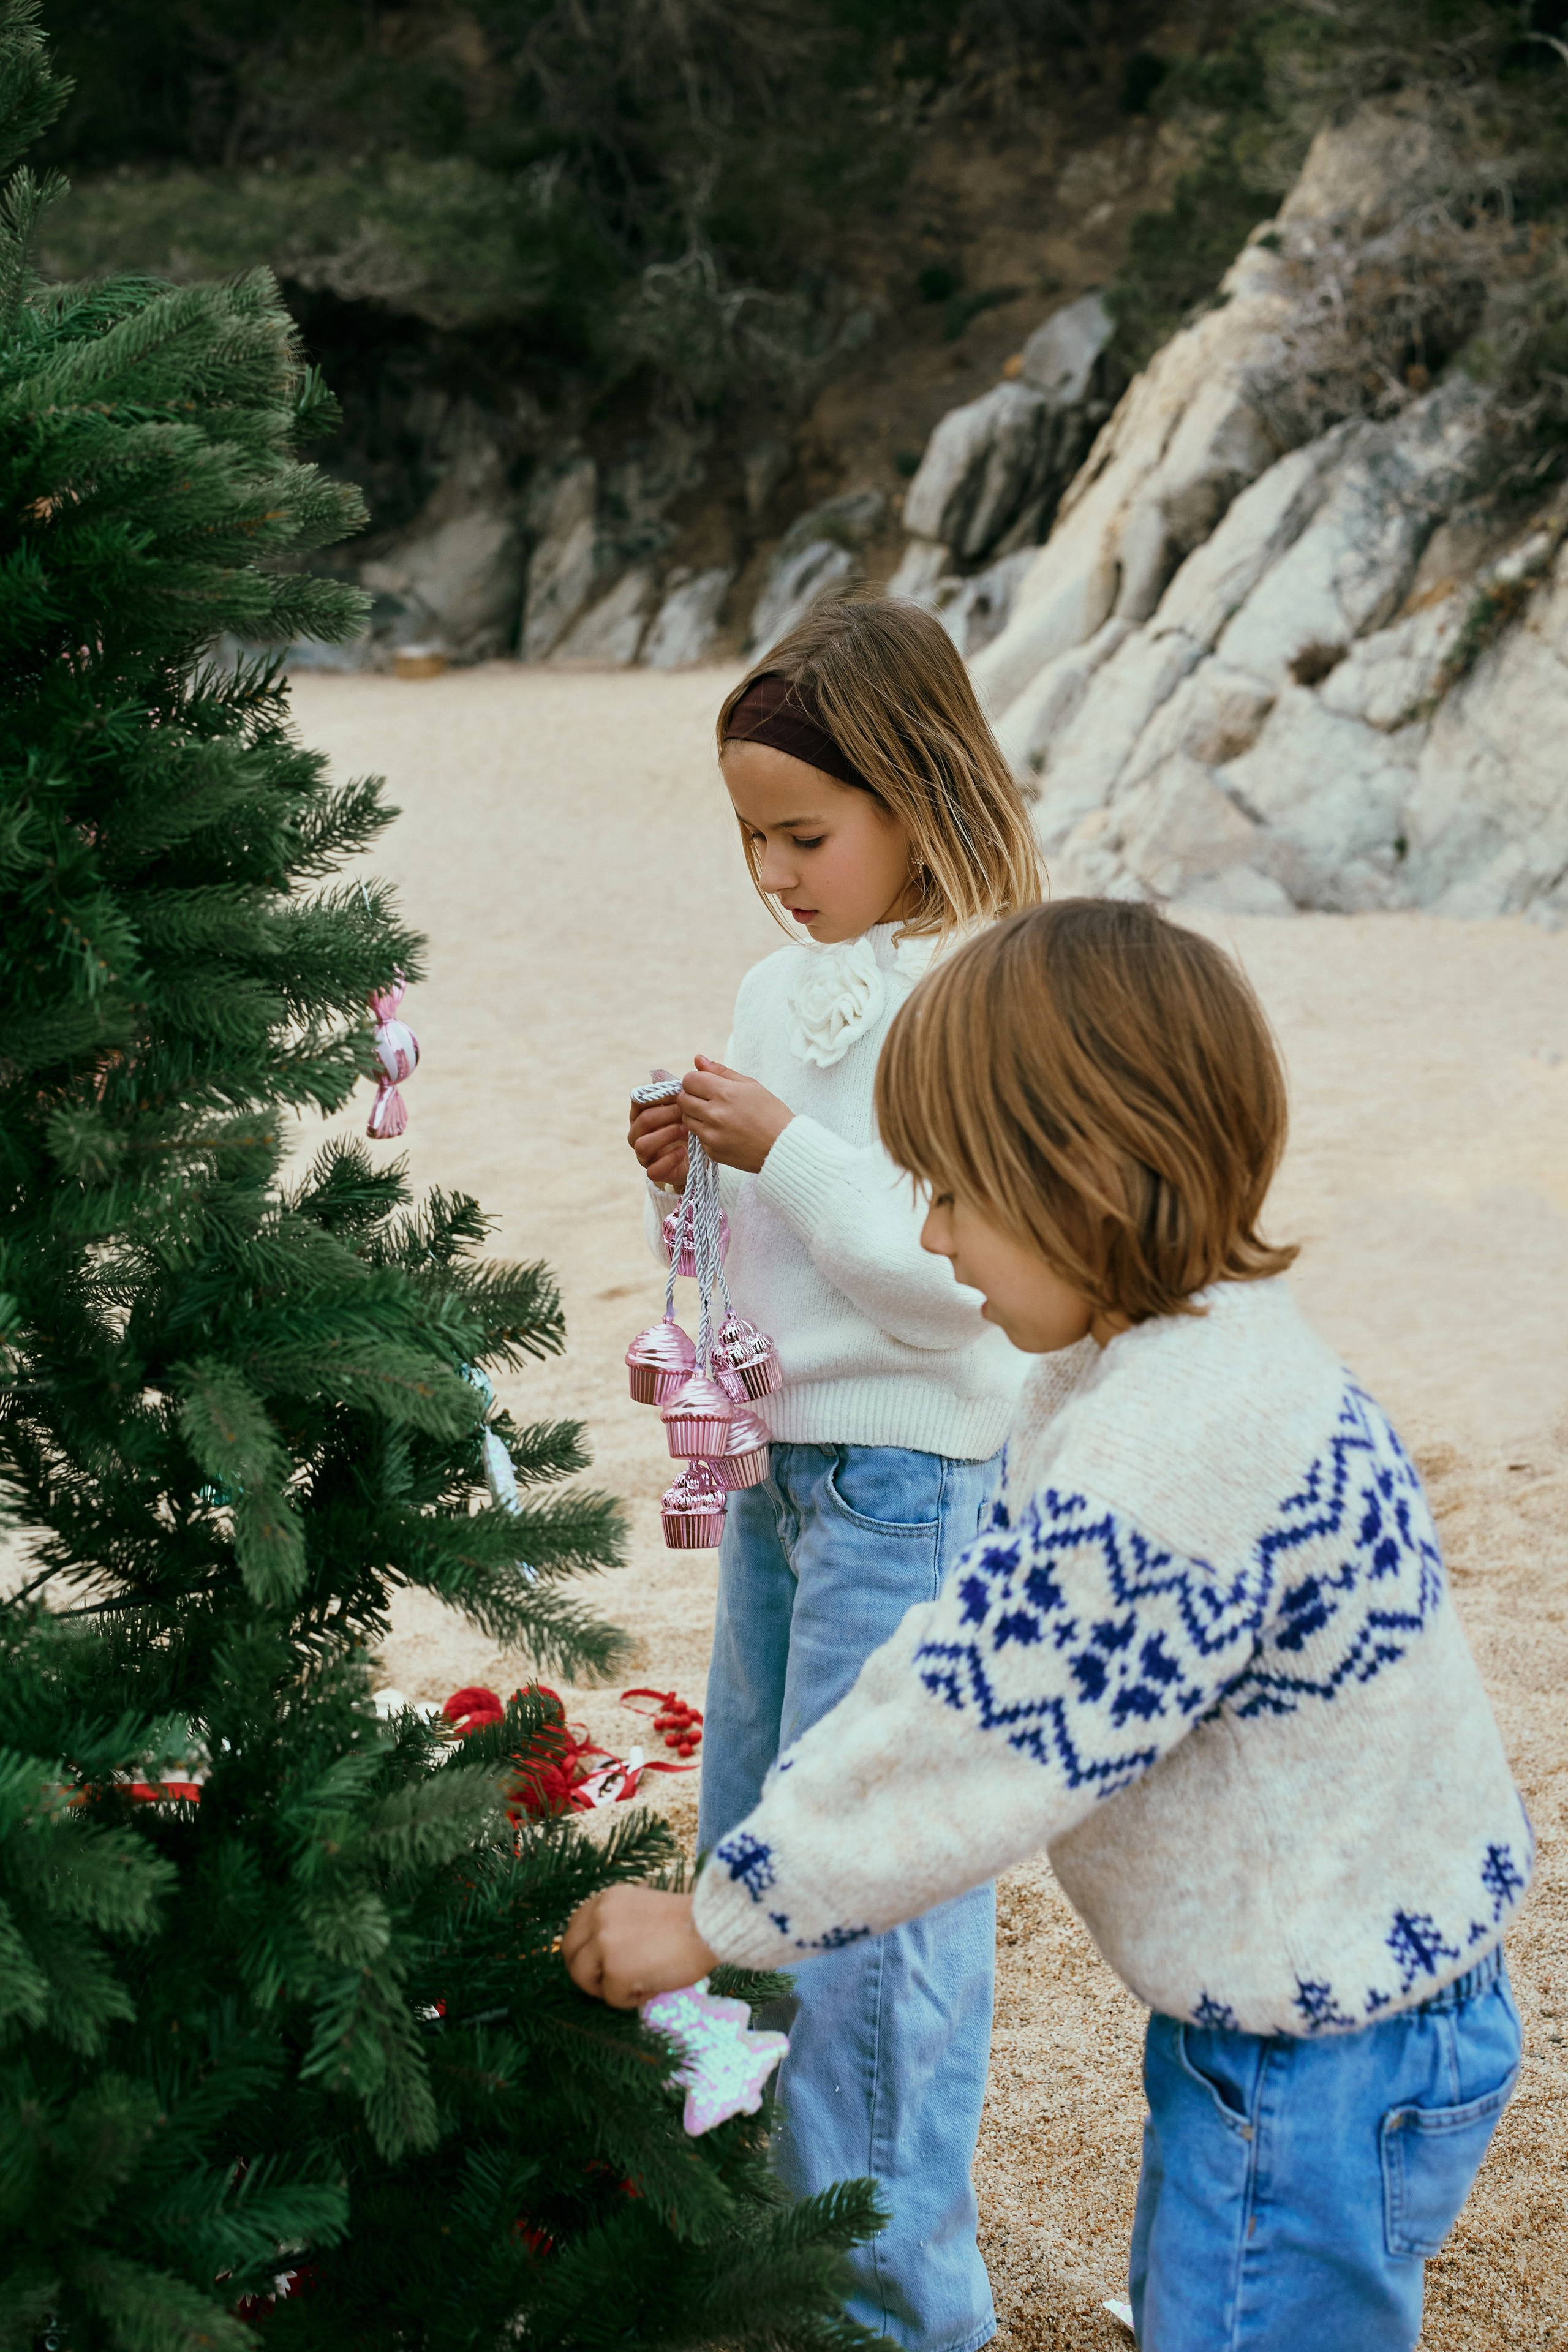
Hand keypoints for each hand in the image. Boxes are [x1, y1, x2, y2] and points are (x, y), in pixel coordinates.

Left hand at [562, 1885, 717, 2008]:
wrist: (710, 1926)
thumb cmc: (685, 1922)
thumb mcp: (640, 1908)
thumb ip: (616, 1923)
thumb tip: (601, 1955)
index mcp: (606, 1900)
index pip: (575, 1928)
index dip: (583, 1950)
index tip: (597, 1963)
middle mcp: (599, 1918)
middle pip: (569, 1954)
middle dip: (584, 1974)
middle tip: (606, 1984)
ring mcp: (604, 1944)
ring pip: (583, 1979)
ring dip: (606, 1989)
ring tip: (636, 1986)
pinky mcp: (616, 1971)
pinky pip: (612, 1998)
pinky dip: (632, 2000)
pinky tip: (654, 1987)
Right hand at [629, 1090, 687, 1191]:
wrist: (696, 1157)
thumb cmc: (686, 1126)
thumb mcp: (683, 1106)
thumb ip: (672, 1089)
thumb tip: (657, 1072)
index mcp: (641, 1114)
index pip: (639, 1100)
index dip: (659, 1095)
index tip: (680, 1093)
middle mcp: (637, 1133)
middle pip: (643, 1120)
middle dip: (667, 1114)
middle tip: (688, 1111)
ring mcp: (643, 1154)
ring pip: (643, 1144)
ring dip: (666, 1135)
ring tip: (686, 1129)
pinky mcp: (654, 1172)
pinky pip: (653, 1170)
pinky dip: (668, 1160)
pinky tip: (683, 1151)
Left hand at [679, 1057, 792, 1173]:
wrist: (782, 1147)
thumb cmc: (770, 1113)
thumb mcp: (750, 1085)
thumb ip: (720, 1072)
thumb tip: (698, 1060)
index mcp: (725, 1093)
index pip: (689, 1080)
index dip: (695, 1080)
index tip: (705, 1085)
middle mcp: (714, 1114)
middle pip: (683, 1099)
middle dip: (692, 1096)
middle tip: (709, 1099)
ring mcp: (711, 1135)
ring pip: (686, 1118)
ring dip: (695, 1114)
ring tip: (716, 1115)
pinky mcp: (711, 1151)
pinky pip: (697, 1136)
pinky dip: (705, 1132)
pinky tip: (723, 1131)